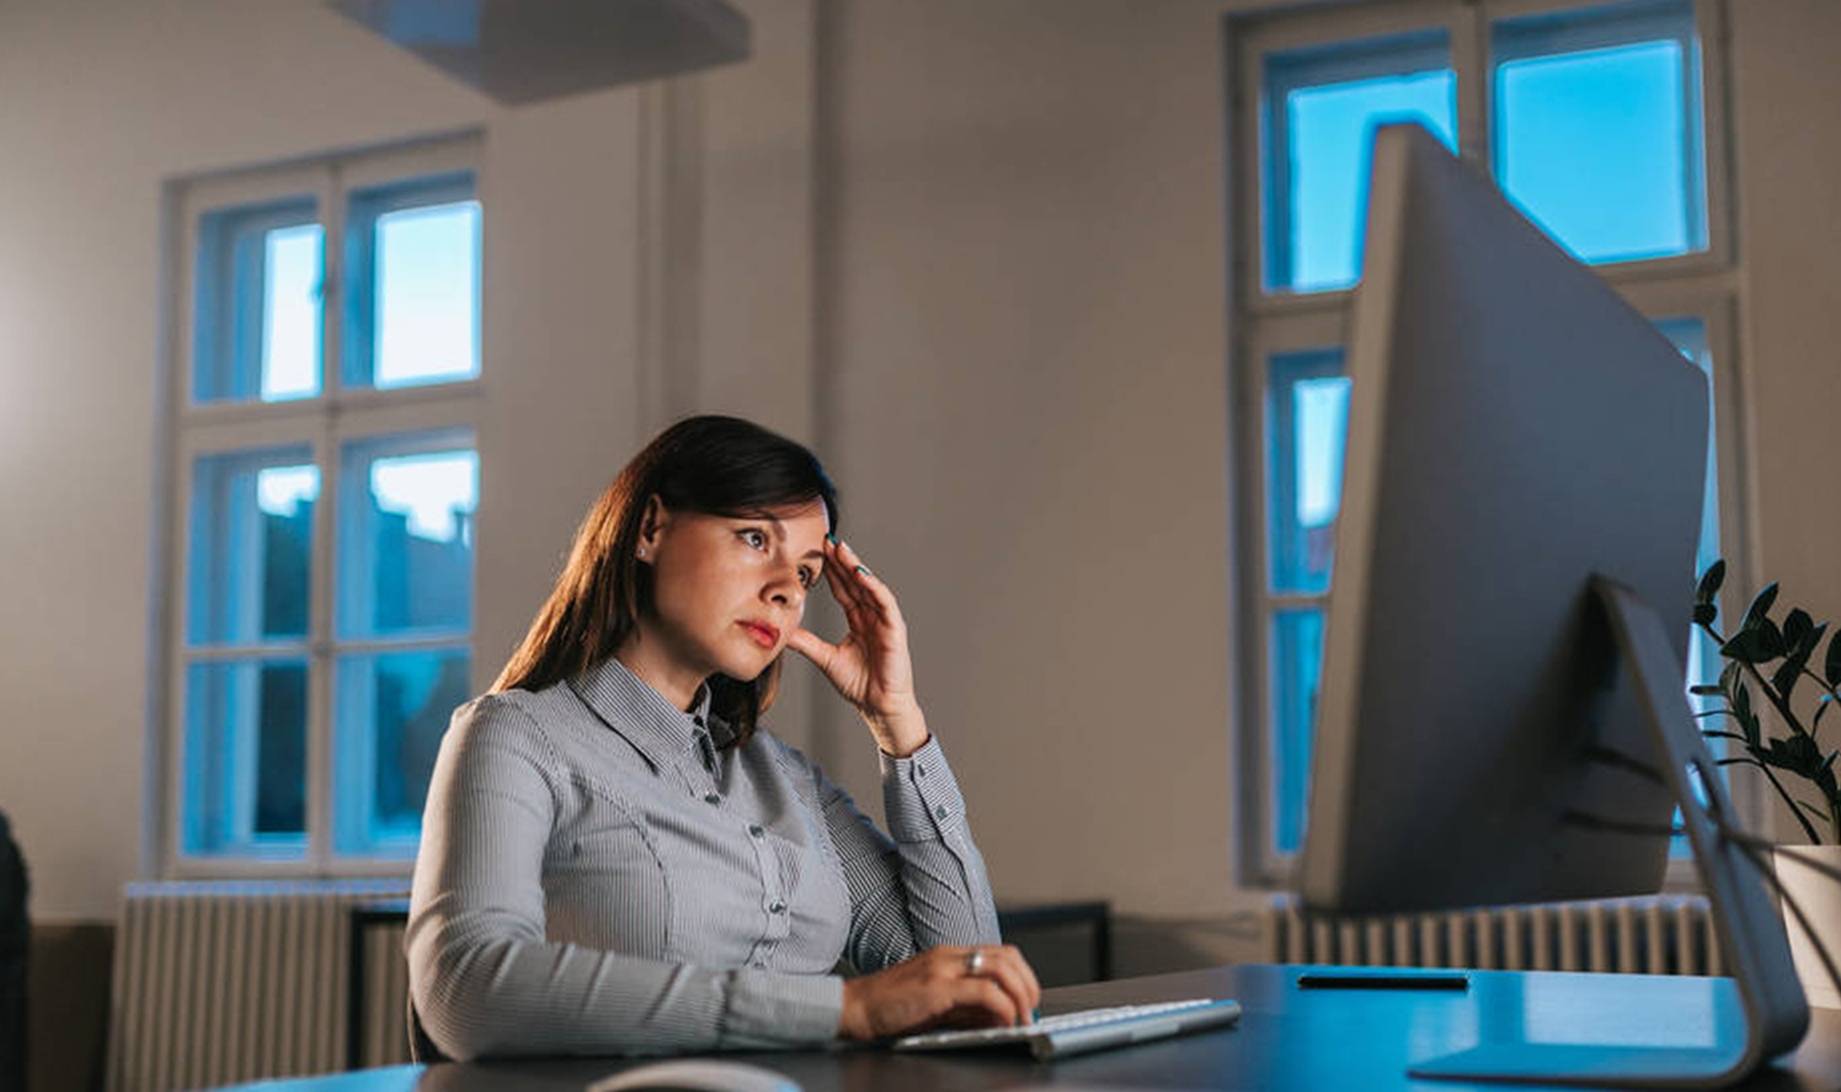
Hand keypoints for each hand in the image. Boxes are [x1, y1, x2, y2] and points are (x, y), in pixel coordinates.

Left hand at [785, 538, 928, 754]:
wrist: (878, 707)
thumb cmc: (860, 685)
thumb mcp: (825, 658)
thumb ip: (807, 642)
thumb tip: (784, 631)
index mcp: (858, 621)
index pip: (843, 589)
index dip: (830, 571)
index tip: (815, 552)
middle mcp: (872, 617)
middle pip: (855, 582)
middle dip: (840, 561)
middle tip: (824, 540)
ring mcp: (885, 621)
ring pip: (869, 586)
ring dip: (856, 566)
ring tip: (841, 549)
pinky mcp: (895, 629)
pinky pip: (885, 602)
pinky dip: (874, 587)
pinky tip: (861, 573)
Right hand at [837, 945, 1043, 1040]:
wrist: (854, 1009)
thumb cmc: (890, 1008)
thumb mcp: (937, 1003)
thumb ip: (968, 1005)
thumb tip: (1002, 1015)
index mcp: (949, 955)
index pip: (1000, 953)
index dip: (1023, 976)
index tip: (1029, 1000)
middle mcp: (948, 956)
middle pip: (1007, 956)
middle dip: (1028, 984)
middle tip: (1031, 1010)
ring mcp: (942, 968)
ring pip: (1000, 968)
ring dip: (1020, 995)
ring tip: (1021, 1018)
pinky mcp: (936, 988)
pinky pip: (983, 991)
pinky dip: (1002, 1007)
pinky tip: (1002, 1022)